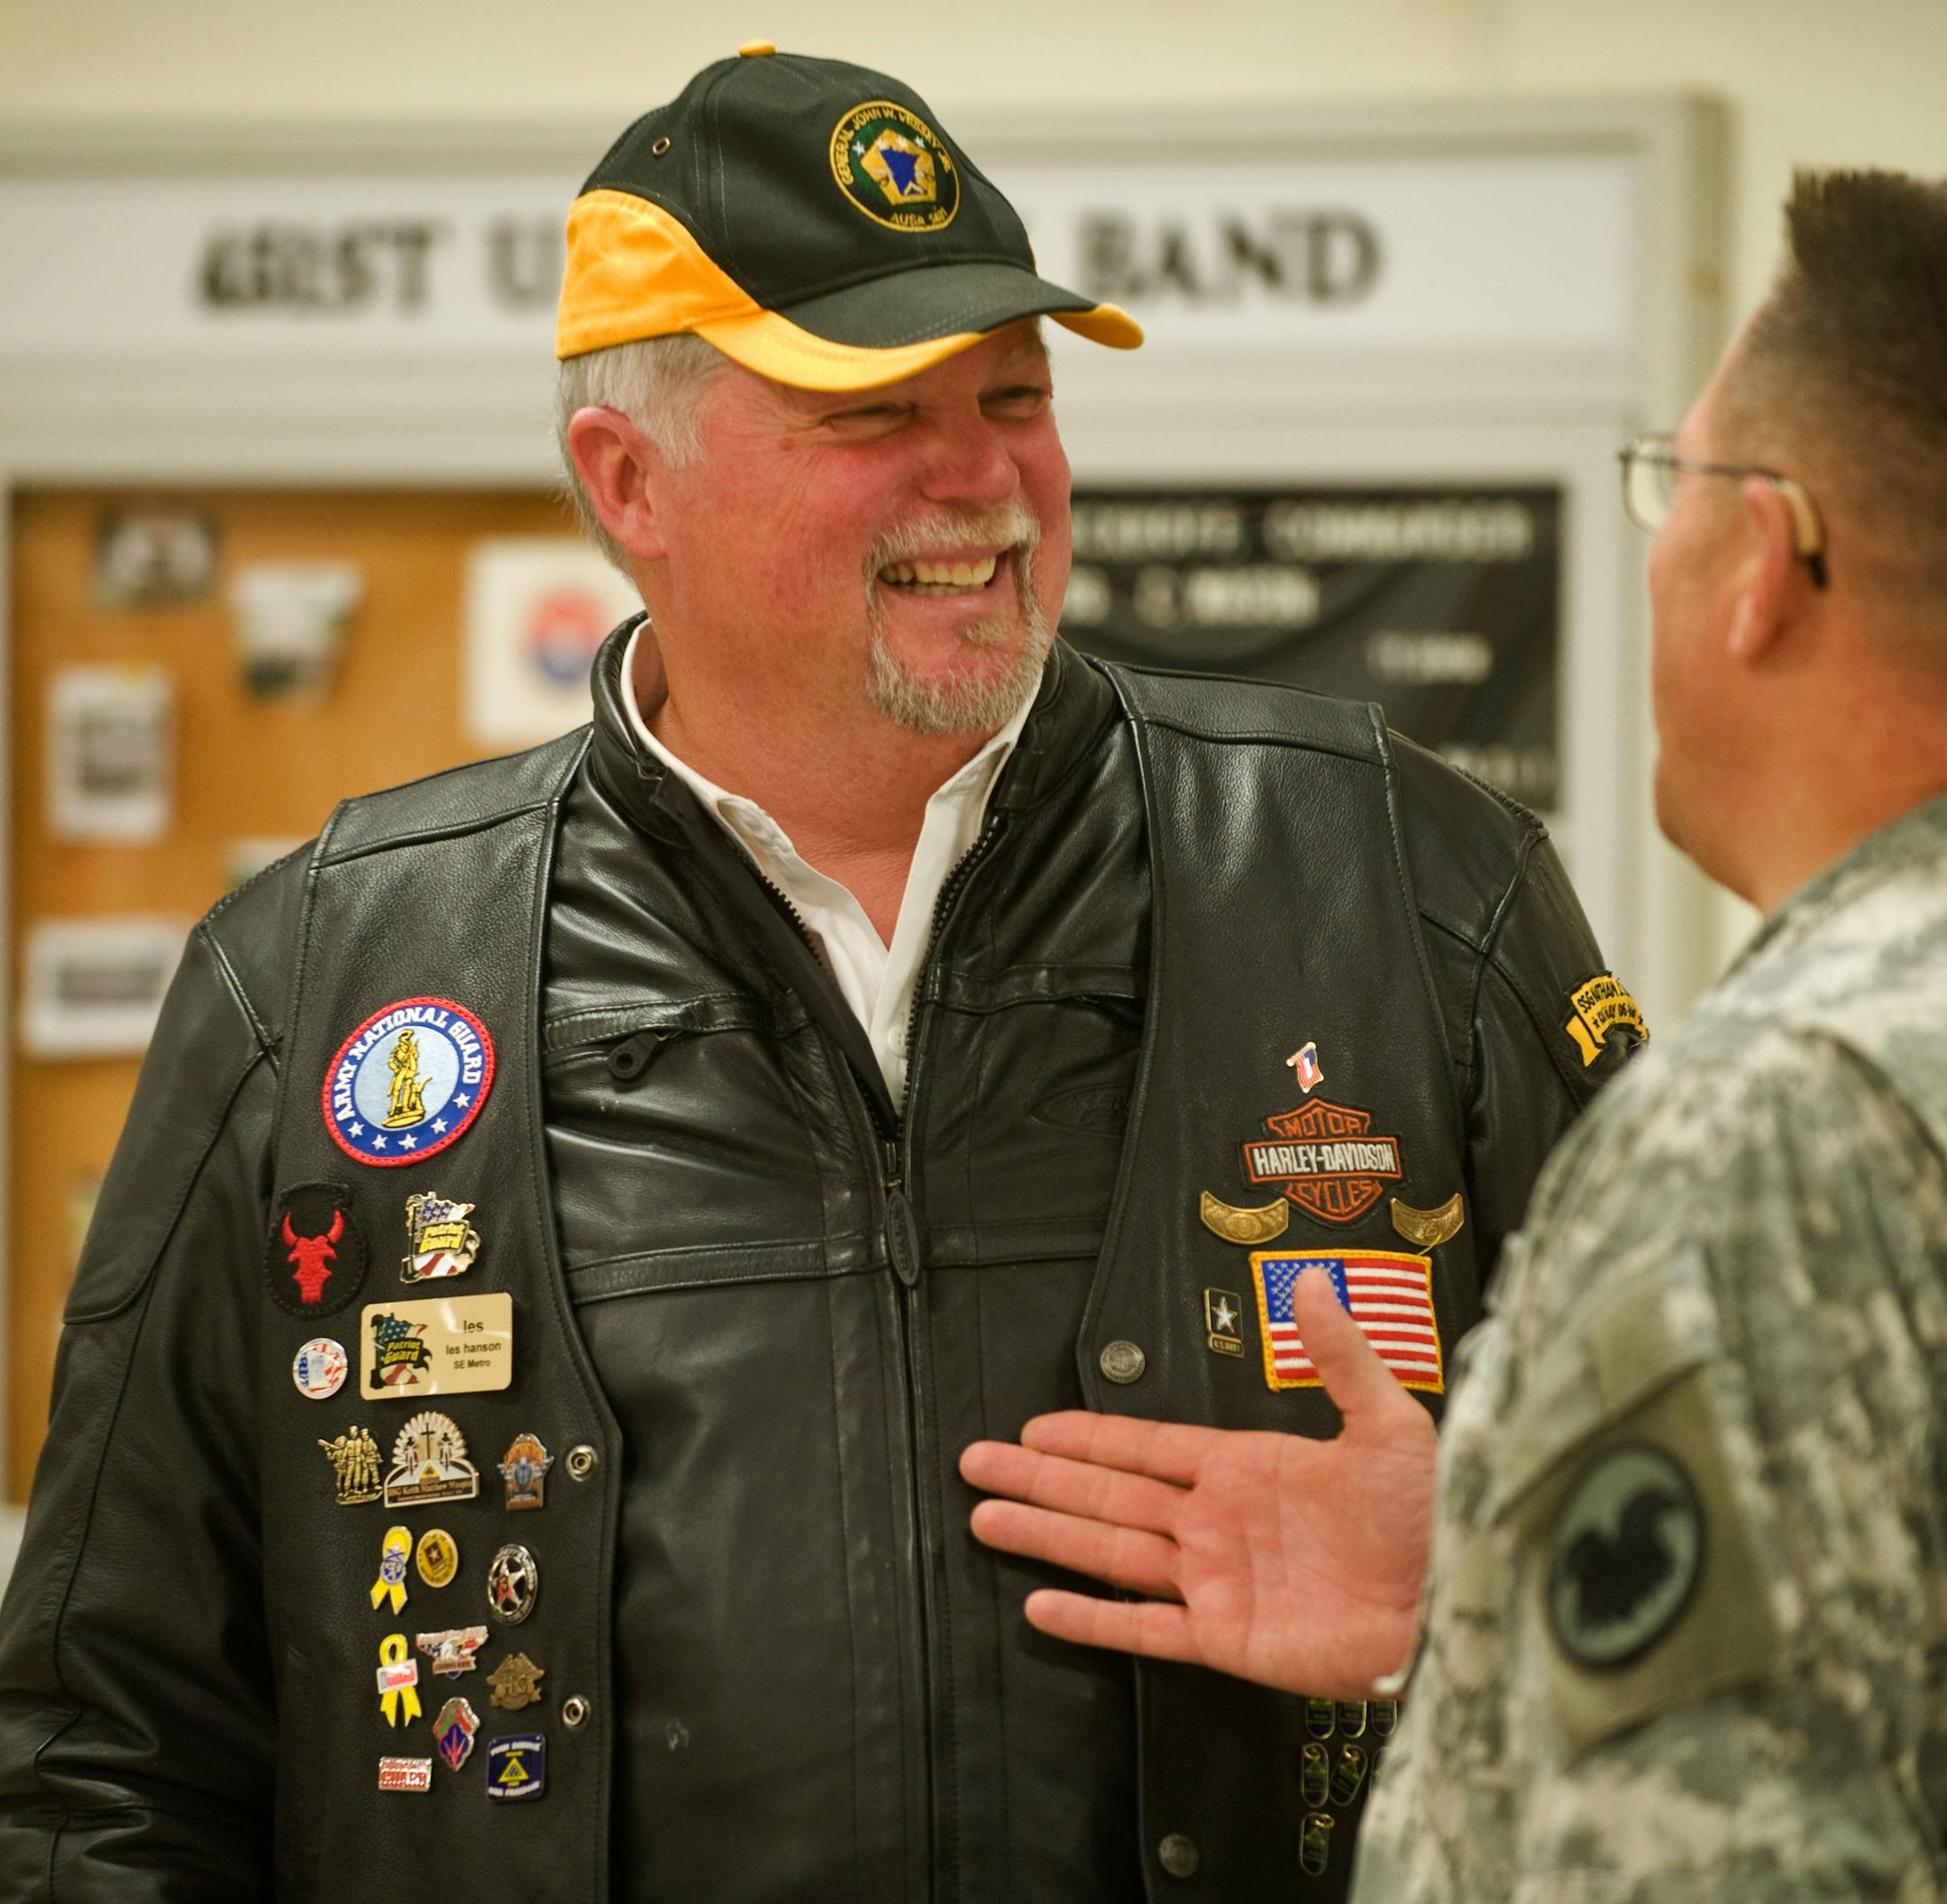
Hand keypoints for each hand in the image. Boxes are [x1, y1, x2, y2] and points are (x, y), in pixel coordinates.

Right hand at [959, 1267, 1438, 1697]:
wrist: (1453, 1606)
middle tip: (978, 1462)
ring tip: (986, 1516)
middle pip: (1106, 1492)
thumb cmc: (1430, 1518)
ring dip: (1046, 1534)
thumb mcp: (1386, 1421)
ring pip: (1108, 1552)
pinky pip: (1143, 1627)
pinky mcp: (1224, 1638)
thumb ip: (1336, 1355)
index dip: (1086, 1435)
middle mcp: (1215, 1522)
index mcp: (1244, 1468)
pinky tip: (1041, 1605)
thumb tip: (1311, 1281)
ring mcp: (1213, 1581)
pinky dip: (1090, 1618)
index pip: (1144, 1446)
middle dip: (1040, 1476)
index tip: (1034, 1426)